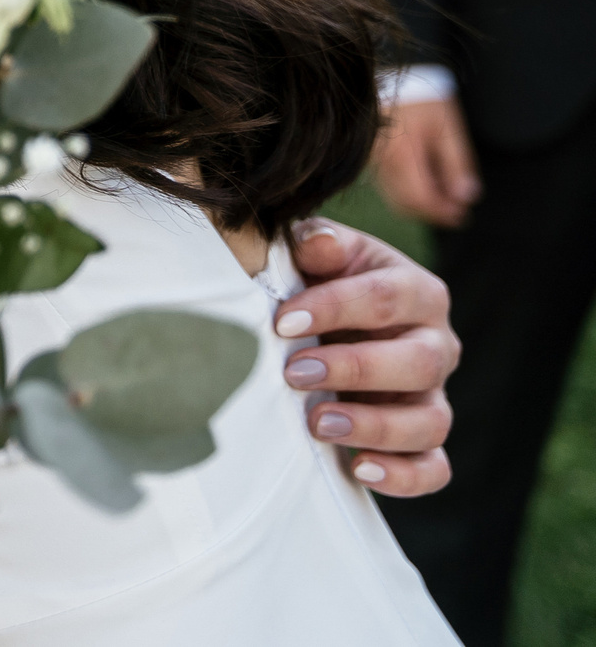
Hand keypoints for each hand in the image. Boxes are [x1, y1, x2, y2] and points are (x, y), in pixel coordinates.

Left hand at [275, 220, 457, 497]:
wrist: (328, 321)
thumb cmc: (322, 280)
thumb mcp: (319, 252)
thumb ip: (320, 243)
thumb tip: (318, 244)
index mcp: (417, 291)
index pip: (386, 297)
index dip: (334, 308)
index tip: (282, 322)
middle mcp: (437, 345)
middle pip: (419, 362)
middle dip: (356, 369)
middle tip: (294, 373)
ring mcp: (433, 396)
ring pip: (430, 421)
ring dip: (375, 426)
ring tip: (318, 424)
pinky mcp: (423, 440)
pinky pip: (433, 468)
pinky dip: (404, 476)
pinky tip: (360, 469)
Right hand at [371, 97, 478, 226]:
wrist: (384, 73)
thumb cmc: (422, 98)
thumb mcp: (447, 127)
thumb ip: (456, 164)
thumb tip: (465, 198)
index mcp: (401, 155)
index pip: (420, 199)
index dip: (443, 212)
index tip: (462, 216)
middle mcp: (379, 162)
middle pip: (405, 204)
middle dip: (432, 213)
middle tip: (457, 214)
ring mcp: (370, 161)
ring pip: (393, 198)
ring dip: (420, 206)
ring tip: (445, 200)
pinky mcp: (367, 159)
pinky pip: (386, 186)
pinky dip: (407, 194)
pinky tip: (425, 186)